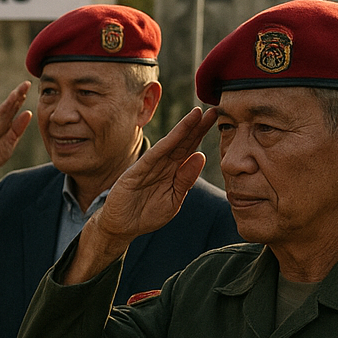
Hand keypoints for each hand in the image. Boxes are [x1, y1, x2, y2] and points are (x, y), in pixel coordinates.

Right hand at [0, 82, 31, 195]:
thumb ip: (17, 130)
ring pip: (6, 106)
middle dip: (20, 93)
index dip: (23, 100)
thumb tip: (28, 114)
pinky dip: (7, 104)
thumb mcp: (9, 145)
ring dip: (15, 96)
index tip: (32, 91)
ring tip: (24, 86)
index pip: (15, 110)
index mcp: (5, 126)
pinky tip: (14, 97)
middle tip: (29, 82)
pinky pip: (0, 114)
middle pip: (11, 105)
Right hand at [96, 106, 217, 242]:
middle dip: (197, 126)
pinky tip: (178, 134)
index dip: (202, 134)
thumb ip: (186, 180)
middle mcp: (162, 165)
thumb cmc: (146, 215)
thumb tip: (201, 156)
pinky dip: (166, 145)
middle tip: (214, 110)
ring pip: (170, 145)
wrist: (121, 227)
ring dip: (183, 129)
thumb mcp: (173, 200)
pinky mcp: (136, 173)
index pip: (190, 149)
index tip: (216, 119)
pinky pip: (154, 156)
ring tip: (197, 114)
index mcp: (172, 172)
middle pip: (183, 142)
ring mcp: (148, 167)